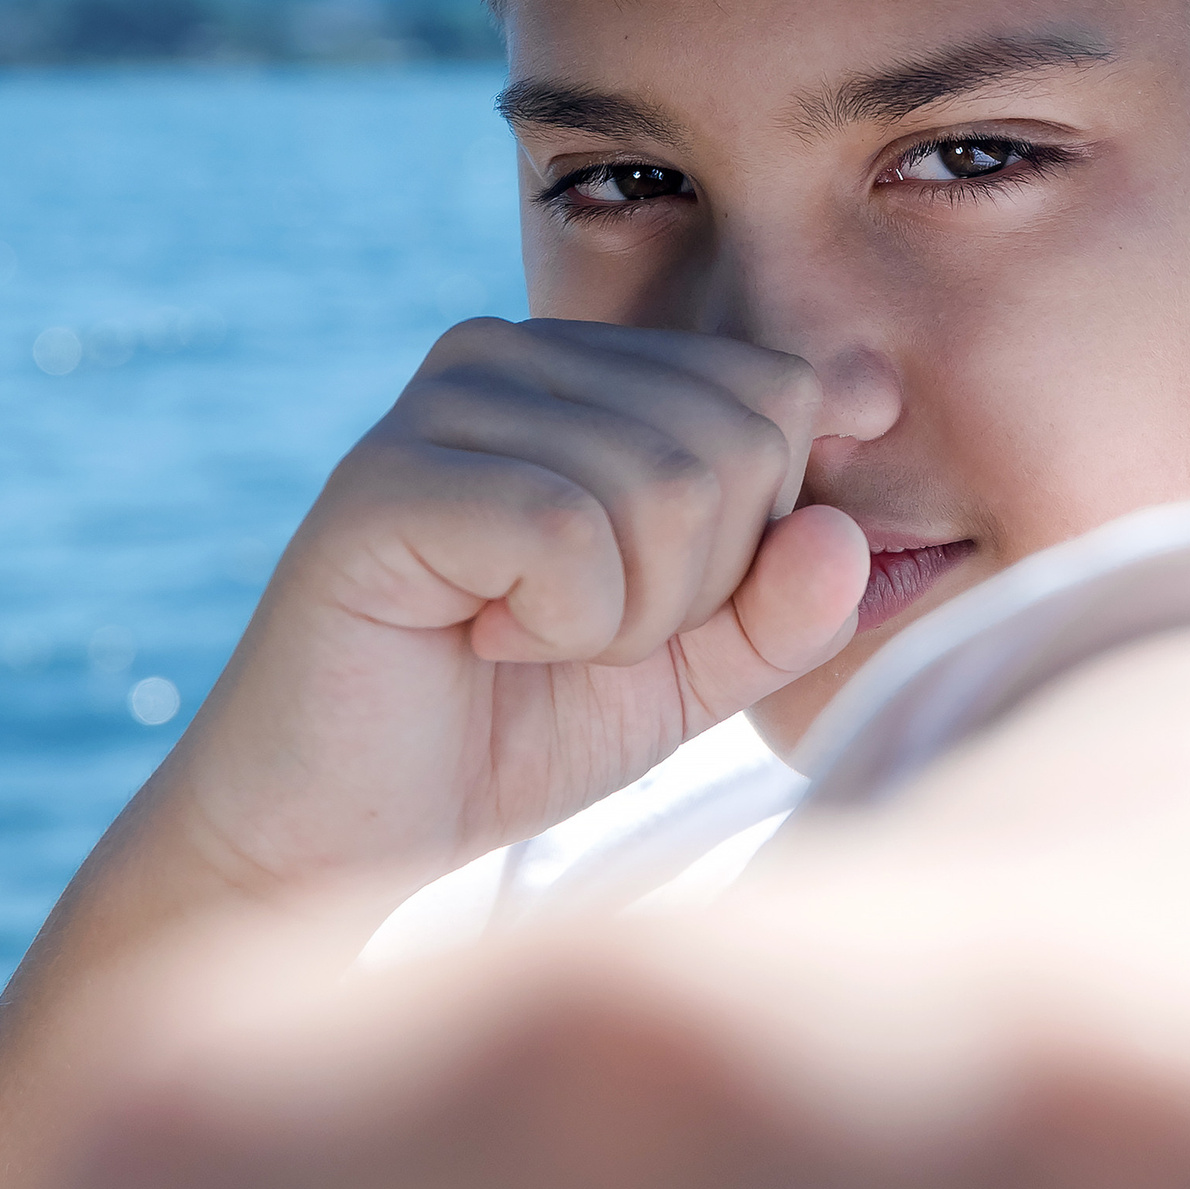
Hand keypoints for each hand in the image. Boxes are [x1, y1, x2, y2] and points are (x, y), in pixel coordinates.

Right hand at [144, 319, 866, 906]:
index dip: (755, 546)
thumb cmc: (511, 732)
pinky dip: (561, 628)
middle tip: (574, 637)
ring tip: (519, 642)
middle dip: (694, 589)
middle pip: (737, 438)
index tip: (646, 611)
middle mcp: (512, 354)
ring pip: (665, 487)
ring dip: (622, 621)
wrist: (342, 834)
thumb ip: (786, 605)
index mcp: (589, 369)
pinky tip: (479, 641)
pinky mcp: (384, 480)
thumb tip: (847, 532)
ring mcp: (442, 404)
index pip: (779, 394)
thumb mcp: (692, 671)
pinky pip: (569, 533)